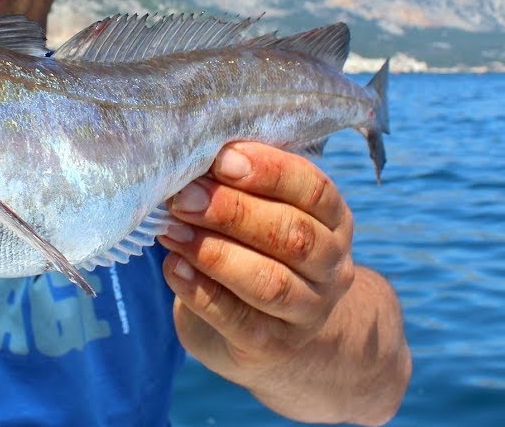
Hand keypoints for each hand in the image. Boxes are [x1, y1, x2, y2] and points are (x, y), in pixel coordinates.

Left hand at [157, 141, 354, 383]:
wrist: (272, 333)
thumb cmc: (256, 251)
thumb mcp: (261, 214)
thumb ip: (237, 187)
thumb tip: (190, 163)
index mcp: (332, 220)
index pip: (314, 189)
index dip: (269, 171)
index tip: (221, 158)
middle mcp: (331, 266)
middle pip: (292, 234)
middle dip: (234, 211)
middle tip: (184, 197)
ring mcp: (308, 311)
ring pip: (269, 281)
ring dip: (214, 252)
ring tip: (172, 231)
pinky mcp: (272, 346)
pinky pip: (237, 319)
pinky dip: (200, 291)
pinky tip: (173, 268)